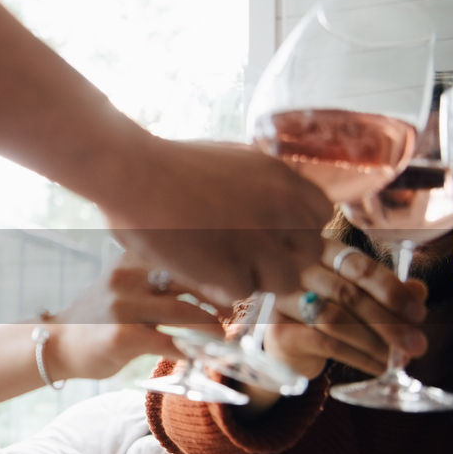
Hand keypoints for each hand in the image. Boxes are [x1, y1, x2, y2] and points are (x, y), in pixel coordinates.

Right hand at [45, 254, 221, 380]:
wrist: (57, 344)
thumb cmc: (97, 318)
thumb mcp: (122, 285)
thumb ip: (156, 279)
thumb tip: (210, 285)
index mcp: (130, 259)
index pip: (185, 255)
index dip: (215, 271)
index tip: (232, 286)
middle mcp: (127, 276)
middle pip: (192, 280)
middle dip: (220, 298)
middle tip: (231, 313)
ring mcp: (124, 306)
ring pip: (187, 313)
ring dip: (213, 329)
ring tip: (221, 339)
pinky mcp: (123, 336)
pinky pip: (173, 343)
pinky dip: (194, 353)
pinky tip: (200, 358)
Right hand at [105, 139, 329, 304]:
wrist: (131, 173)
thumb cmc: (169, 165)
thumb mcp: (234, 161)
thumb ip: (264, 185)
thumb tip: (279, 206)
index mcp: (282, 179)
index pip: (321, 216)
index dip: (297, 230)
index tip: (274, 234)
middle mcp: (280, 209)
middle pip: (309, 254)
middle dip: (282, 259)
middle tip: (247, 257)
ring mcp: (258, 242)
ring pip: (284, 281)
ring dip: (255, 278)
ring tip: (220, 265)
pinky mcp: (230, 270)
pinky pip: (242, 292)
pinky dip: (220, 287)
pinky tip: (197, 269)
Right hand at [263, 239, 427, 379]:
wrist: (285, 343)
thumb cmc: (324, 312)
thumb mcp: (357, 297)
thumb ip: (386, 291)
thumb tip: (418, 292)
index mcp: (321, 253)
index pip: (360, 267)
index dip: (392, 290)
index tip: (419, 314)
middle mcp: (297, 271)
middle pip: (349, 294)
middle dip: (389, 322)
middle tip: (417, 344)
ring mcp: (283, 299)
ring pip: (336, 320)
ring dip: (374, 343)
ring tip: (400, 359)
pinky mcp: (279, 330)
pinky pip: (326, 344)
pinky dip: (358, 357)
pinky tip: (378, 367)